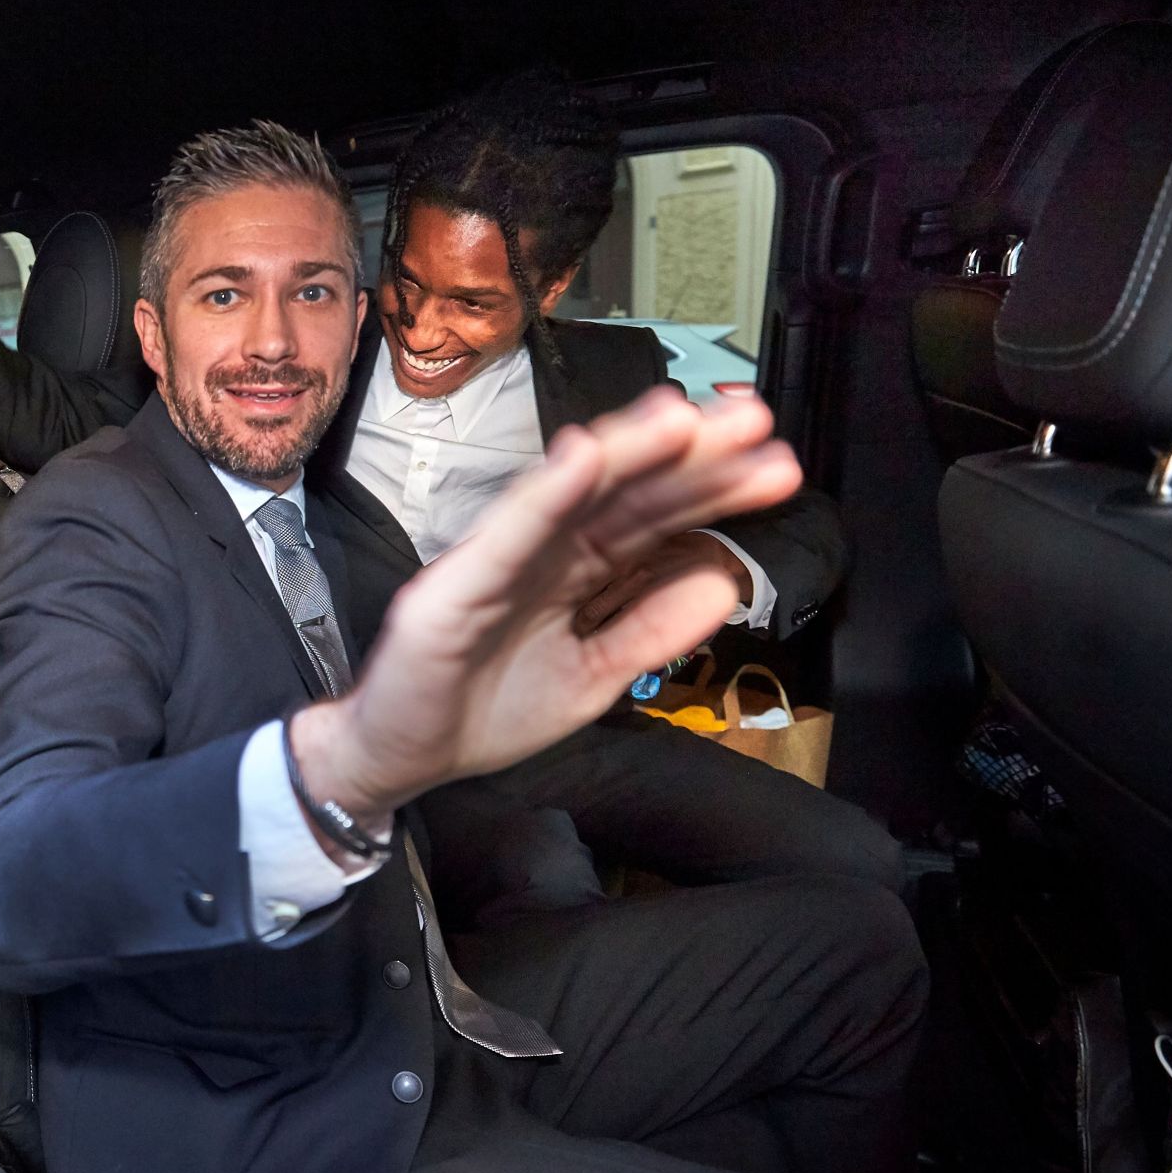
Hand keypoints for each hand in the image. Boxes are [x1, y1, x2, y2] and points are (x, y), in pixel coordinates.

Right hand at [290, 387, 800, 824]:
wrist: (396, 753)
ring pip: (572, 497)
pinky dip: (546, 492)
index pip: (652, 521)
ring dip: (626, 452)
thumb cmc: (482, 709)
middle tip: (753, 419)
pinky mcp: (456, 582)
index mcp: (576, 574)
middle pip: (626, 494)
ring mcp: (500, 559)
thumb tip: (724, 583)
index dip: (711, 491)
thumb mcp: (592, 679)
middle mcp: (543, 553)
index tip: (774, 465)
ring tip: (683, 419)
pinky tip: (586, 456)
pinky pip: (510, 533)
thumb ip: (650, 631)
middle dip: (690, 457)